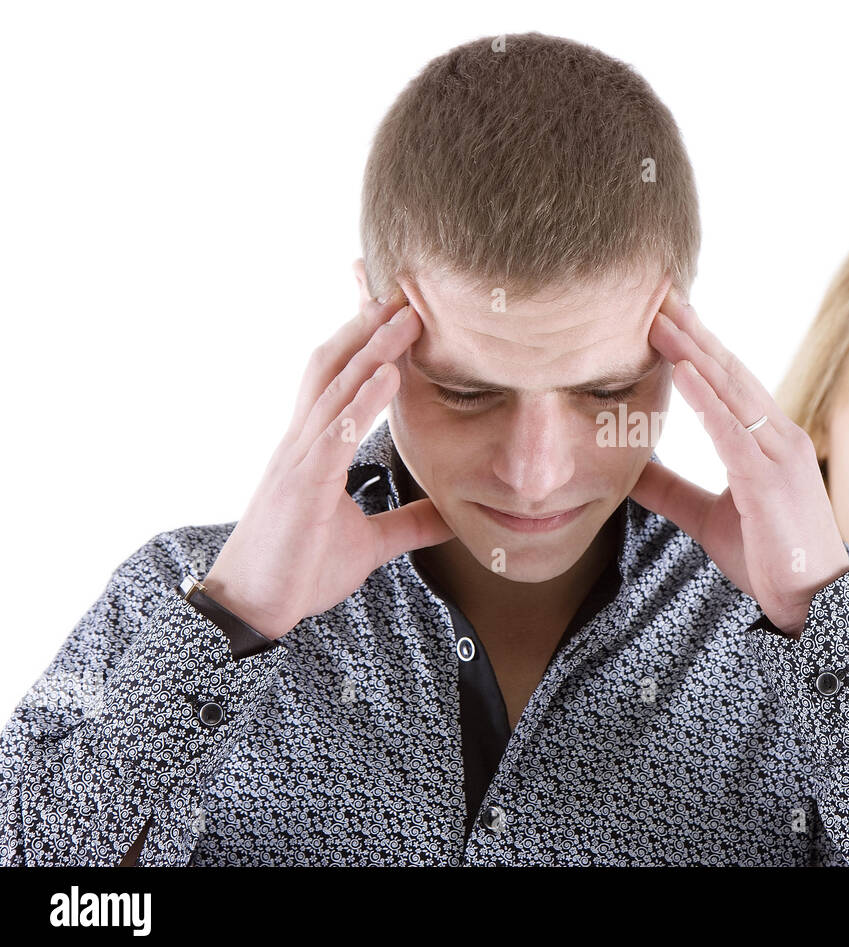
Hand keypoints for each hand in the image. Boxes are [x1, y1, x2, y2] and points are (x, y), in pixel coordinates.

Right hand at [203, 287, 452, 639]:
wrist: (251, 609)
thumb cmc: (299, 571)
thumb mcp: (370, 545)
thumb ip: (408, 524)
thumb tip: (452, 515)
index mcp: (314, 449)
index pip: (338, 381)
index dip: (364, 344)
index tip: (396, 312)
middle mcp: (301, 441)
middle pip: (333, 366)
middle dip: (367, 327)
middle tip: (406, 292)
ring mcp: (299, 459)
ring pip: (335, 387)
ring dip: (372, 349)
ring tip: (406, 316)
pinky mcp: (302, 485)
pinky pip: (334, 432)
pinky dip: (362, 399)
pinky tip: (389, 375)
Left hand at [628, 286, 848, 635]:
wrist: (812, 602)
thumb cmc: (769, 558)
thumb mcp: (707, 517)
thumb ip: (672, 490)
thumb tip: (629, 468)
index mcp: (767, 440)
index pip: (726, 380)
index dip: (694, 344)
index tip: (662, 312)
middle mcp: (778, 436)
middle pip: (727, 370)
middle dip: (691, 330)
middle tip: (656, 290)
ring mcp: (778, 454)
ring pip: (729, 389)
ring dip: (692, 349)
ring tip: (658, 315)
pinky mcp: (770, 479)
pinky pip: (732, 429)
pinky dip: (705, 397)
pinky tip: (679, 369)